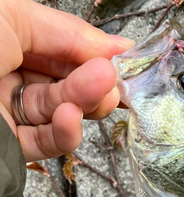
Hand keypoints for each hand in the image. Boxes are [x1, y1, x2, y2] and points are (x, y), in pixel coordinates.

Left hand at [0, 0, 133, 161]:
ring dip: (83, 104)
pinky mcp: (9, 147)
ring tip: (101, 95)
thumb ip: (65, 32)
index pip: (58, 45)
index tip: (126, 58)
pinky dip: (64, 134)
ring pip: (58, 110)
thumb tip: (113, 47)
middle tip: (112, 81)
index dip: (92, 51)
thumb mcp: (11, 17)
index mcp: (3, 38)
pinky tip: (70, 122)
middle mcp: (4, 73)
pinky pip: (44, 142)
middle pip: (63, 79)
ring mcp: (6, 112)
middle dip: (92, 80)